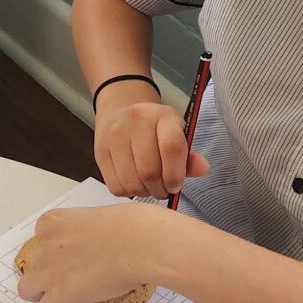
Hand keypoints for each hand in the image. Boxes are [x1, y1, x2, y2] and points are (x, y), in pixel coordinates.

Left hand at [14, 204, 168, 302]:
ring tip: (67, 298)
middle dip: (48, 275)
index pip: (41, 242)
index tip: (72, 261)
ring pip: (28, 291)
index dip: (56, 255)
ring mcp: (48, 271)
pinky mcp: (58, 296)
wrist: (142, 244)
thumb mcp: (99, 218)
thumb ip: (84, 232)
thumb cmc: (133, 228)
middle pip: (33, 267)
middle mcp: (44, 245)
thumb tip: (93, 245)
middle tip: (70, 280)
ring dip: (46, 295)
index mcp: (52, 222)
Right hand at [93, 92, 208, 199]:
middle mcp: (136, 121)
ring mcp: (114, 136)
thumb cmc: (154, 127)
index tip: (176, 185)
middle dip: (160, 189)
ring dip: (144, 192)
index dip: (176, 174)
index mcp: (162, 115)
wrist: (120, 110)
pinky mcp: (100, 152)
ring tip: (150, 187)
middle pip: (149, 170)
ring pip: (131, 182)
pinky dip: (129, 192)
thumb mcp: (176, 133)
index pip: (171, 147)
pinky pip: (116, 186)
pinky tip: (134, 183)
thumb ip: (189, 154)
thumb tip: (202, 169)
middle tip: (164, 190)